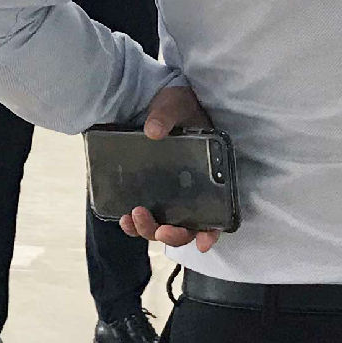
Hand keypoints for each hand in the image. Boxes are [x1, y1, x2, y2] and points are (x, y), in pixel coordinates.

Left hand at [119, 84, 221, 251]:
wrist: (151, 100)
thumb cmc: (176, 102)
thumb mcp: (175, 103)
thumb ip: (166, 115)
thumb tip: (153, 130)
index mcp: (210, 172)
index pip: (218, 210)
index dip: (212, 231)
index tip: (203, 241)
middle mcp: (193, 189)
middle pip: (189, 226)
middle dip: (175, 234)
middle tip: (159, 229)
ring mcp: (170, 192)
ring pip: (166, 226)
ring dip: (151, 230)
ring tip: (133, 218)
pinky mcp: (150, 190)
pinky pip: (146, 215)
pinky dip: (135, 224)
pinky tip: (123, 218)